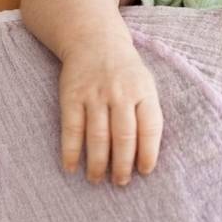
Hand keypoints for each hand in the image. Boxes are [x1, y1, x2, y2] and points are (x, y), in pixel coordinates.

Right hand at [58, 36, 162, 184]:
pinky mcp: (72, 96)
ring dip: (98, 163)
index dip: (148, 153)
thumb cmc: (125, 71)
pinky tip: (71, 167)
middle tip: (120, 182)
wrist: (94, 39)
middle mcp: (120, 92)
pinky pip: (72, 129)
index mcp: (143, 90)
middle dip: (122, 165)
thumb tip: (146, 154)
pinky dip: (71, 151)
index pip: (150, 127)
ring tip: (97, 179)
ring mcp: (95, 94)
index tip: (145, 171)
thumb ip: (147, 113)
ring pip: (98, 136)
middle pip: (124, 136)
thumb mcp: (145, 83)